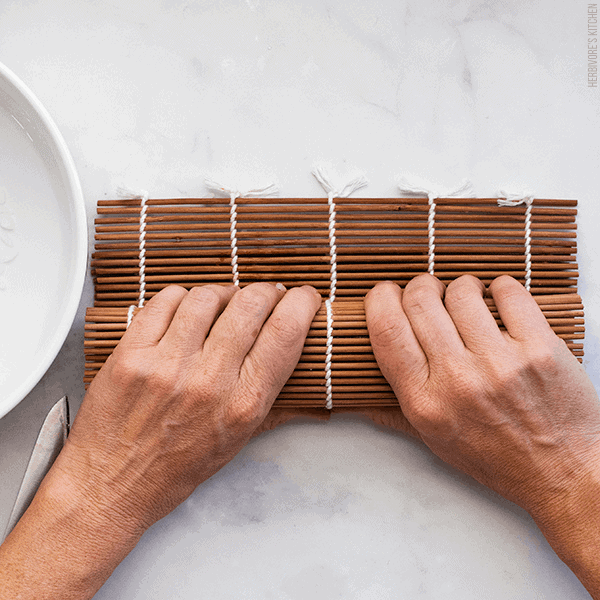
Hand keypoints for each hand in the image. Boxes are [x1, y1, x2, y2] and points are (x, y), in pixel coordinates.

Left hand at [0, 282, 320, 599]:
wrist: (110, 486)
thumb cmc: (176, 469)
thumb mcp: (237, 444)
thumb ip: (276, 408)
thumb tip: (312, 389)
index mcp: (242, 405)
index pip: (285, 334)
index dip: (301, 303)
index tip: (305, 297)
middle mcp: (208, 381)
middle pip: (250, 304)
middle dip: (265, 292)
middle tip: (264, 296)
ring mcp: (166, 365)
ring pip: (207, 296)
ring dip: (222, 293)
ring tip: (222, 304)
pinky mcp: (131, 354)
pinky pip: (164, 301)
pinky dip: (181, 297)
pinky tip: (186, 309)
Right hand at [365, 274, 599, 595]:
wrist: (563, 473)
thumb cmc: (496, 458)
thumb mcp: (434, 442)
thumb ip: (392, 414)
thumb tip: (356, 397)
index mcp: (424, 402)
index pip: (387, 331)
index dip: (380, 300)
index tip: (385, 292)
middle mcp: (458, 380)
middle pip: (421, 302)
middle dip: (420, 286)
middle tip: (428, 291)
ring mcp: (500, 363)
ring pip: (462, 291)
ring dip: (461, 286)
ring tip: (468, 297)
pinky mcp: (540, 349)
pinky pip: (509, 292)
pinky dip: (500, 287)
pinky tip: (499, 298)